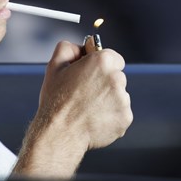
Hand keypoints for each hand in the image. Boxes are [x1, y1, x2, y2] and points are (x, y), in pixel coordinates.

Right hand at [11, 40, 132, 180]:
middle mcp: (117, 78)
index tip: (93, 75)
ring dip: (109, 101)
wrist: (60, 133)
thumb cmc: (56, 101)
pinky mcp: (125, 118)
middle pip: (117, 77)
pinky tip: (95, 120)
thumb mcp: (55, 66)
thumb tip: (81, 46)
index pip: (114, 58)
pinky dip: (111, 117)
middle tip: (86, 95)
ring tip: (89, 110)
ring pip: (120, 97)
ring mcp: (123, 100)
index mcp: (103, 62)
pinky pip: (121, 114)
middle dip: (105, 84)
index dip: (102, 67)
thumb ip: (68, 48)